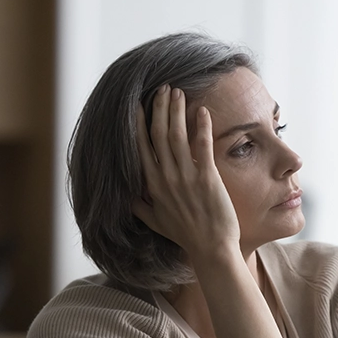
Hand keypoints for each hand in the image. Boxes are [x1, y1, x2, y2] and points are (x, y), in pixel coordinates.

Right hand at [132, 84, 240, 261]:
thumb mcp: (155, 222)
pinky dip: (201, 126)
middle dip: (159, 108)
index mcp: (153, 186)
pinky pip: (202, 146)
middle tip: (162, 88)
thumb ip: (139, 207)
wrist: (211, 249)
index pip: (142, 147)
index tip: (138, 105)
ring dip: (176, 111)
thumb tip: (126, 197)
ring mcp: (186, 178)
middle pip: (158, 135)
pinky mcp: (207, 178)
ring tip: (177, 92)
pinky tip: (201, 110)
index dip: (139, 123)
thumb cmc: (186, 236)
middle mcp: (166, 178)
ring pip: (176, 136)